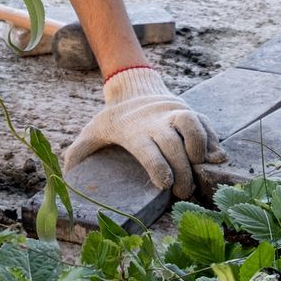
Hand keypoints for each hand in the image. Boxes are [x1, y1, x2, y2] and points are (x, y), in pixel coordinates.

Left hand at [63, 67, 226, 197]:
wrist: (134, 87)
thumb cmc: (113, 119)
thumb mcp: (93, 132)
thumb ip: (80, 152)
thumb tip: (65, 175)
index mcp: (132, 130)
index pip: (147, 148)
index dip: (158, 166)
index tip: (166, 184)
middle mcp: (156, 121)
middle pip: (173, 144)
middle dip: (182, 171)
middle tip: (183, 193)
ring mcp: (174, 114)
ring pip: (192, 125)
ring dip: (200, 148)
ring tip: (202, 169)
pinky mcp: (190, 111)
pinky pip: (206, 124)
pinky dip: (214, 141)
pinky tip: (215, 159)